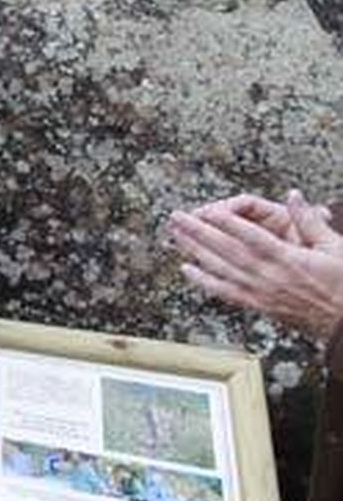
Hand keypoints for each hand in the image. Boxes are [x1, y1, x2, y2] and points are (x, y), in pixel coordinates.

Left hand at [168, 190, 342, 340]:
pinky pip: (225, 292)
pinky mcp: (258, 305)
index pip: (251, 236)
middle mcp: (269, 275)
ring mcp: (260, 292)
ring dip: (194, 251)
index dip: (228, 223)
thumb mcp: (336, 247)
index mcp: (288, 259)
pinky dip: (204, 281)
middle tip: (176, 217)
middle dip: (199, 231)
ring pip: (220, 268)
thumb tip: (293, 195)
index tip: (206, 210)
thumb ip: (310, 221)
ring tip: (174, 235)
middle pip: (227, 250)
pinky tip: (187, 270)